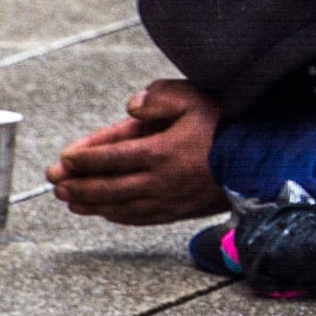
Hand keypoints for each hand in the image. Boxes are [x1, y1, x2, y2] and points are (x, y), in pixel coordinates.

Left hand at [46, 78, 229, 225]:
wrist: (261, 159)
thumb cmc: (227, 124)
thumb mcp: (194, 97)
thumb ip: (159, 98)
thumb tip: (129, 107)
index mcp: (159, 152)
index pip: (109, 157)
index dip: (82, 159)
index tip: (63, 159)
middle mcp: (159, 181)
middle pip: (107, 187)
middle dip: (77, 185)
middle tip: (54, 183)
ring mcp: (168, 200)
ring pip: (120, 207)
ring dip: (91, 204)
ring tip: (70, 201)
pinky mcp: (179, 212)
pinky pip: (140, 218)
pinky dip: (118, 216)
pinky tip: (107, 213)